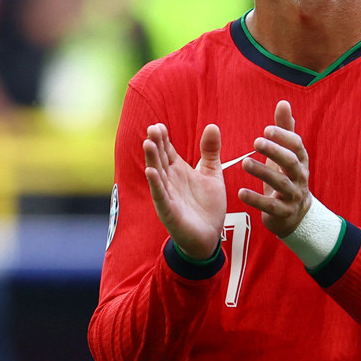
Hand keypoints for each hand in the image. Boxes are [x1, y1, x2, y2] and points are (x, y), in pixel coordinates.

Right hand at [144, 123, 225, 259]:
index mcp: (179, 171)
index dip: (163, 139)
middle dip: (156, 145)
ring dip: (152, 160)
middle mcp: (170, 181)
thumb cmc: (208, 205)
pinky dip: (155, 184)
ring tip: (148, 143)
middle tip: (152, 129)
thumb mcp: (212, 173)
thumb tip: (212, 125)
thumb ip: (211, 151)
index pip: (168, 151)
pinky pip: (161, 196)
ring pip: (157, 175)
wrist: (210, 235)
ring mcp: (168, 196)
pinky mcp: (169, 211)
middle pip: (161, 160)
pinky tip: (151, 172)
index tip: (159, 125)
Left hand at [239, 100, 311, 236]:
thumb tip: (283, 103)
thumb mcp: (287, 154)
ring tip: (245, 162)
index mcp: (300, 161)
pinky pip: (271, 206)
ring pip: (281, 183)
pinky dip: (256, 199)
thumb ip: (284, 129)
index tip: (266, 129)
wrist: (295, 214)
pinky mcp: (284, 212)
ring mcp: (293, 195)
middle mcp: (300, 177)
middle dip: (275, 152)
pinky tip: (241, 192)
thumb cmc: (287, 177)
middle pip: (291, 163)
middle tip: (256, 142)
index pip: (296, 146)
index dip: (283, 137)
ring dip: (263, 172)